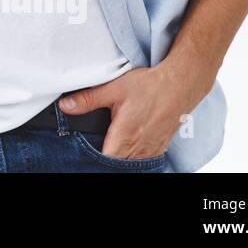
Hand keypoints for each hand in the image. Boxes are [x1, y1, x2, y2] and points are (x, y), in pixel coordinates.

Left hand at [58, 64, 201, 159]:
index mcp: (124, 136)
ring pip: (131, 162)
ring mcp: (151, 149)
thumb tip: (66, 106)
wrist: (181, 84)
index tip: (84, 153)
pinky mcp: (160, 146)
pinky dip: (134, 155)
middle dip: (105, 158)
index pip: (105, 160)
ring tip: (111, 145)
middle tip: (96, 146)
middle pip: (117, 163)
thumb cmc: (150, 86)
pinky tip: (127, 146)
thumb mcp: (114, 88)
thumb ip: (88, 100)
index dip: (93, 159)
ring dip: (120, 157)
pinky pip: (144, 159)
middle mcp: (139, 147)